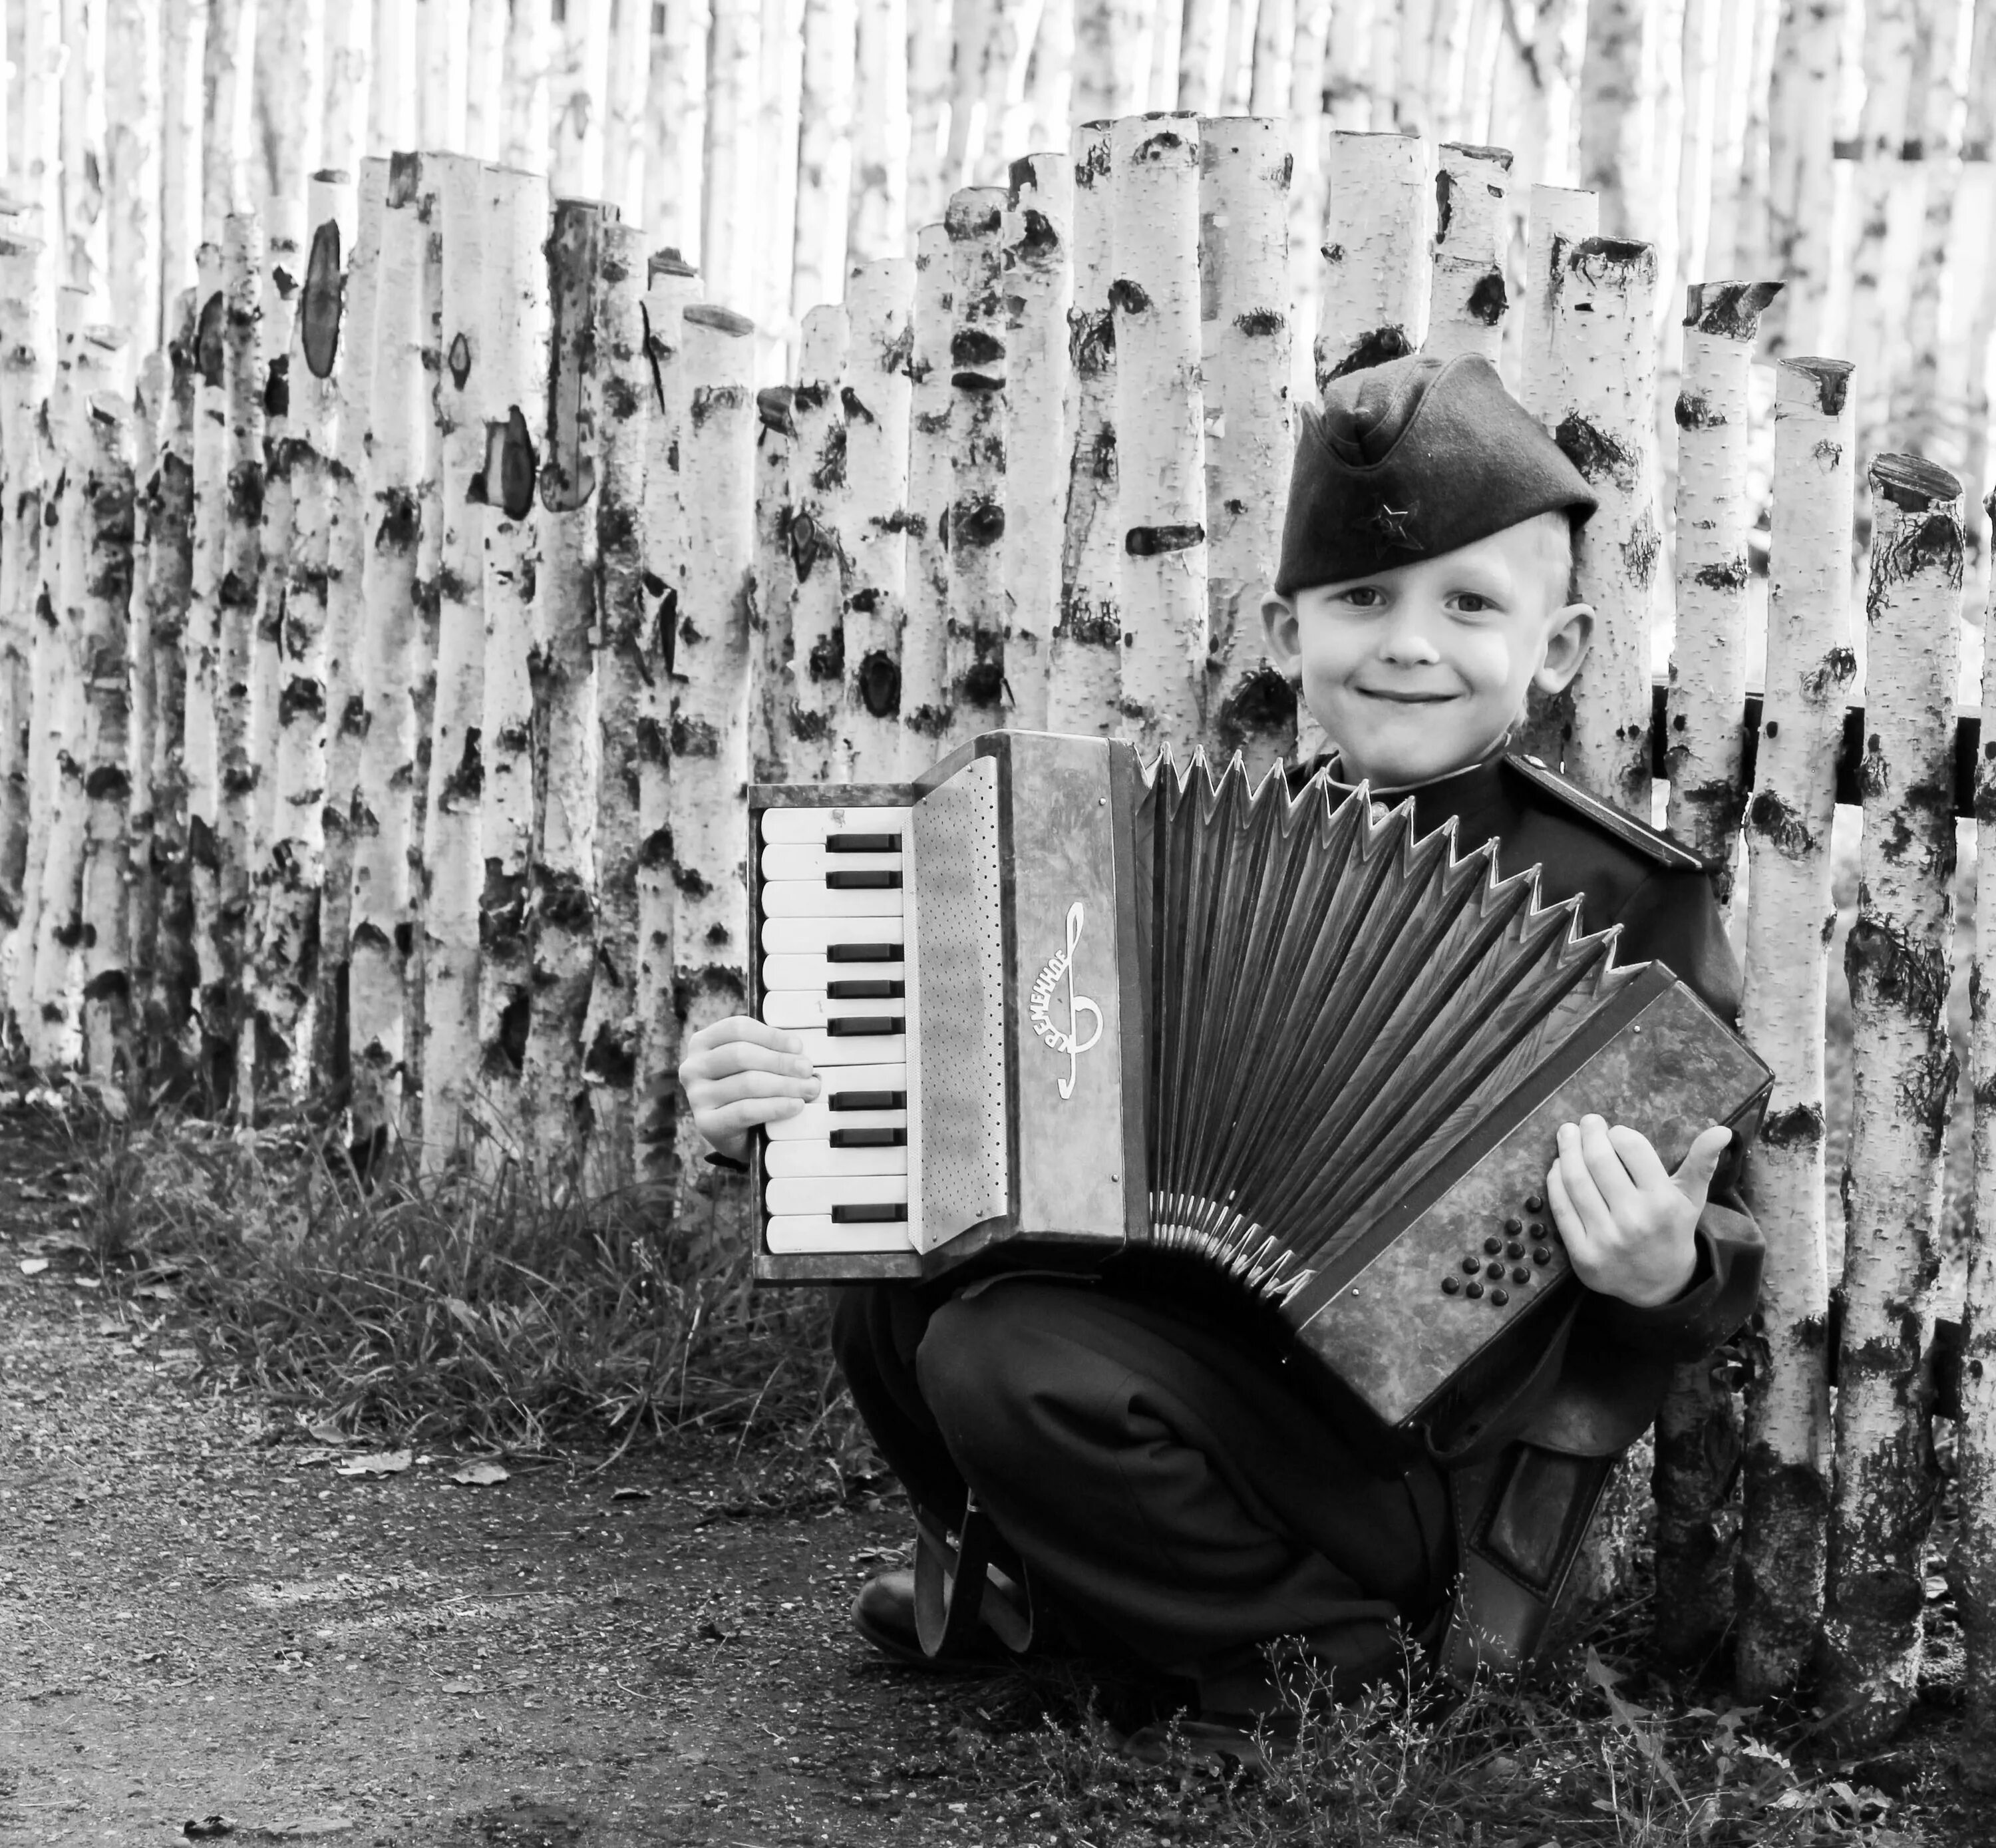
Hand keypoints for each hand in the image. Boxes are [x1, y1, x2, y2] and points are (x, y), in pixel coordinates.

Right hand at [679, 1016, 820, 1162]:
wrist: (738, 1134)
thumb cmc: (747, 1091)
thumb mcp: (753, 1065)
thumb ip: (769, 1052)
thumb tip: (799, 1054)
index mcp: (702, 1042)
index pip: (737, 1028)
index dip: (771, 1035)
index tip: (798, 1046)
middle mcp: (693, 1067)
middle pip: (741, 1054)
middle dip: (781, 1061)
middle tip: (807, 1070)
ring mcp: (696, 1096)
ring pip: (747, 1083)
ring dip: (785, 1085)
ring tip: (809, 1088)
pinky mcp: (706, 1123)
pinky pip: (746, 1110)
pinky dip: (776, 1106)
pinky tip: (795, 1105)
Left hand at [1544, 1115, 1731, 1309]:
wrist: (1660, 1286)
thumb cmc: (1673, 1231)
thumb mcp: (1691, 1198)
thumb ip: (1702, 1162)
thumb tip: (1723, 1131)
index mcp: (1663, 1202)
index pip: (1632, 1148)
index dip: (1619, 1134)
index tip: (1615, 1132)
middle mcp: (1634, 1219)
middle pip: (1599, 1160)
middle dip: (1589, 1134)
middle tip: (1586, 1122)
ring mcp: (1605, 1238)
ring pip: (1575, 1181)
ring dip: (1567, 1151)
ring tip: (1567, 1135)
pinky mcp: (1582, 1254)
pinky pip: (1561, 1207)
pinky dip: (1555, 1181)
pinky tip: (1558, 1166)